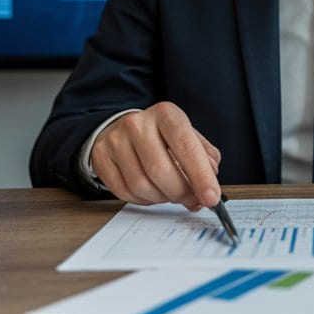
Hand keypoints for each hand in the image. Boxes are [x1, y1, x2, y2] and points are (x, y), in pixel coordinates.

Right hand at [89, 101, 222, 209]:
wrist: (125, 128)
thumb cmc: (161, 135)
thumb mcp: (187, 135)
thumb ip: (204, 155)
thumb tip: (211, 177)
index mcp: (165, 114)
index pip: (186, 146)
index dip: (201, 176)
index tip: (211, 198)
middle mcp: (138, 123)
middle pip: (160, 170)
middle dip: (181, 193)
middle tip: (192, 200)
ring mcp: (116, 140)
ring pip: (141, 185)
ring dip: (162, 198)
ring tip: (171, 194)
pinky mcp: (101, 157)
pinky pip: (125, 192)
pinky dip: (144, 200)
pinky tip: (152, 192)